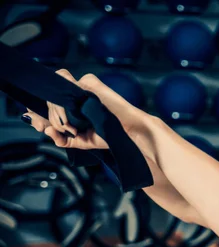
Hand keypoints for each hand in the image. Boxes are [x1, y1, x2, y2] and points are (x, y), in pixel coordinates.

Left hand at [23, 69, 148, 149]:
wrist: (129, 132)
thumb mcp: (81, 141)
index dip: (37, 113)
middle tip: (54, 127)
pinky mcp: (90, 81)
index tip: (37, 123)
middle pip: (49, 98)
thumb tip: (44, 130)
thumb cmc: (109, 136)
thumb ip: (62, 138)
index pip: (47, 105)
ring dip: (57, 108)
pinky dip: (68, 95)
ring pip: (56, 89)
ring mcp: (82, 87)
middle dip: (47, 115)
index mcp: (72, 108)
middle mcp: (75, 96)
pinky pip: (67, 79)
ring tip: (71, 124)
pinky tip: (75, 109)